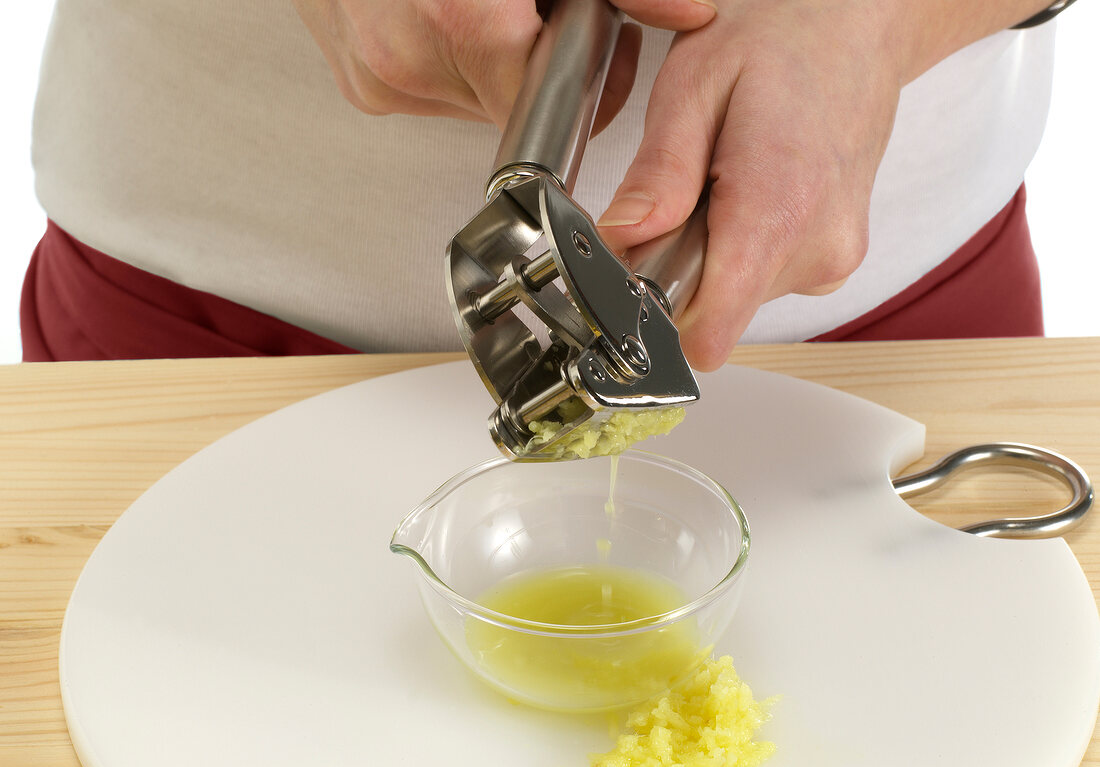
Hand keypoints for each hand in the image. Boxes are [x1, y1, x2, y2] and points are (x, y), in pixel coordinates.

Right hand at [292, 0, 713, 130]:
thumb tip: (690, 12)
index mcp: (459, 23)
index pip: (550, 103)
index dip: (584, 75)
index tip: (592, 44)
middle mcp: (408, 61)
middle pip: (516, 104)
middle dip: (540, 62)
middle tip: (540, 8)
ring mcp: (378, 79)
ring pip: (476, 102)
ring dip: (496, 62)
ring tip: (489, 3)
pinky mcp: (362, 85)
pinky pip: (433, 92)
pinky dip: (452, 59)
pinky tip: (445, 11)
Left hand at [597, 0, 914, 370]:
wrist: (860, 31)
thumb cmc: (782, 42)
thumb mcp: (694, 86)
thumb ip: (658, 173)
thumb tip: (619, 238)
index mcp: (778, 210)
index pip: (710, 328)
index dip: (657, 312)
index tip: (638, 273)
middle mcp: (816, 250)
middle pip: (711, 311)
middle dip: (678, 267)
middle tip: (688, 193)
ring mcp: (832, 262)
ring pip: (734, 298)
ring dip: (711, 256)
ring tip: (727, 182)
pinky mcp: (835, 263)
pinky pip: (762, 281)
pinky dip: (741, 250)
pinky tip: (751, 194)